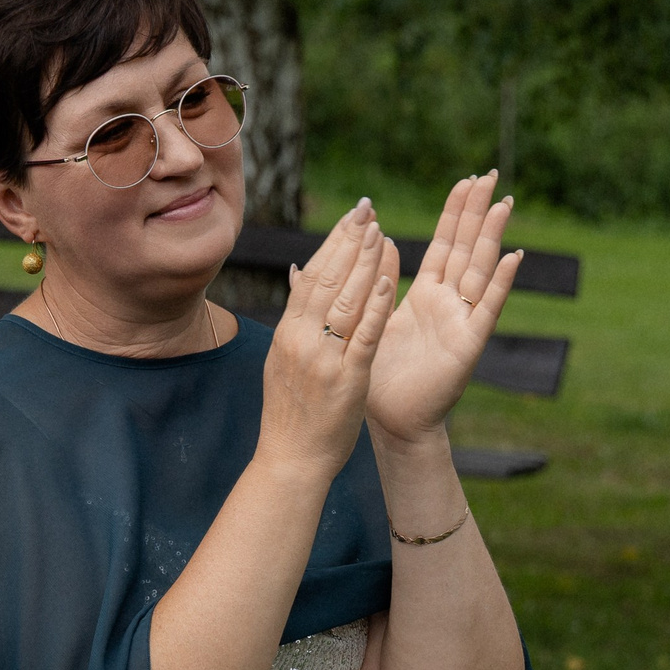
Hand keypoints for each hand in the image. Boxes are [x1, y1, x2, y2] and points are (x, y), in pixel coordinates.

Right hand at [254, 198, 399, 474]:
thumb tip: (297, 274)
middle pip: (327, 280)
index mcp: (287, 333)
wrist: (290, 460)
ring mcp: (323, 358)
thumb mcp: (283, 360)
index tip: (351, 217)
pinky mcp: (346, 378)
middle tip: (367, 210)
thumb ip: (296, 318)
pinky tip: (386, 279)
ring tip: (379, 231)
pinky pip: (363, 335)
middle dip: (349, 241)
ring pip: (344, 300)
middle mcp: (301, 339)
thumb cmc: (291, 414)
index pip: (311, 276)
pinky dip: (374, 305)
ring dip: (363, 262)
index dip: (333, 243)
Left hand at [364, 173, 523, 446]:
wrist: (388, 424)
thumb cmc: (376, 380)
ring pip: (478, 269)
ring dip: (492, 235)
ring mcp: (459, 322)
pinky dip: (500, 283)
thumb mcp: (365, 324)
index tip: (464, 179)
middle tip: (489, 174)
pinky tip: (514, 256)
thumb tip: (370, 246)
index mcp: (423, 297)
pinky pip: (486, 309)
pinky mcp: (466, 345)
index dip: (452, 213)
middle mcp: (446, 304)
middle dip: (475, 212)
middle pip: (463, 248)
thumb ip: (365, 286)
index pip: (441, 244)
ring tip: (504, 201)